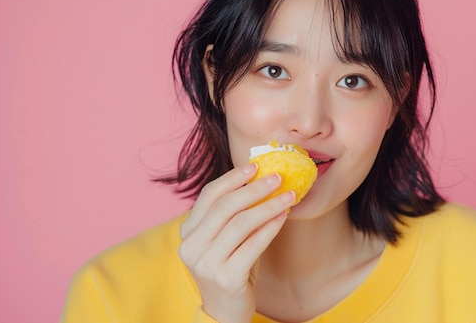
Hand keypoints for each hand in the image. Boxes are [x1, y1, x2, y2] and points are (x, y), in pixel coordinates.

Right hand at [178, 163, 295, 322]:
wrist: (225, 313)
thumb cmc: (229, 269)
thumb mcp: (223, 240)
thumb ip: (232, 215)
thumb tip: (259, 179)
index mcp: (187, 232)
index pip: (208, 195)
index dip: (232, 178)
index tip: (254, 166)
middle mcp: (191, 246)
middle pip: (225, 206)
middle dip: (254, 188)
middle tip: (277, 178)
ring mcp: (206, 263)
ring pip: (241, 223)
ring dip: (268, 205)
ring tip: (288, 196)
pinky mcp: (226, 277)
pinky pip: (254, 244)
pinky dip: (271, 226)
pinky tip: (283, 217)